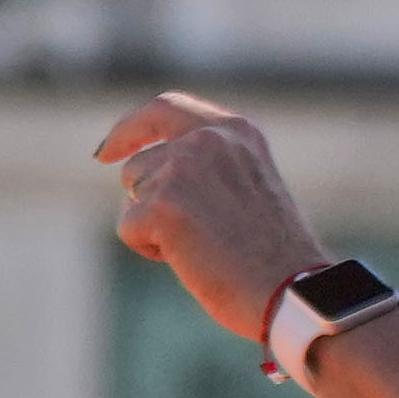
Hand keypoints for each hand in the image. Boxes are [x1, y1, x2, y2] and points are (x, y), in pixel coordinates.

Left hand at [93, 94, 315, 337]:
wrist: (291, 289)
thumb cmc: (271, 252)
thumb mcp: (246, 185)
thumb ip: (207, 165)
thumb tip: (142, 172)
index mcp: (236, 130)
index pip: (165, 108)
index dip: (129, 129)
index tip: (106, 152)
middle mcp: (208, 138)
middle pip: (139, 163)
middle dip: (147, 200)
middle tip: (178, 232)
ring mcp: (184, 168)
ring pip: (132, 195)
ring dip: (154, 225)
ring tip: (203, 245)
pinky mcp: (162, 205)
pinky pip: (128, 227)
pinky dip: (149, 249)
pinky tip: (192, 259)